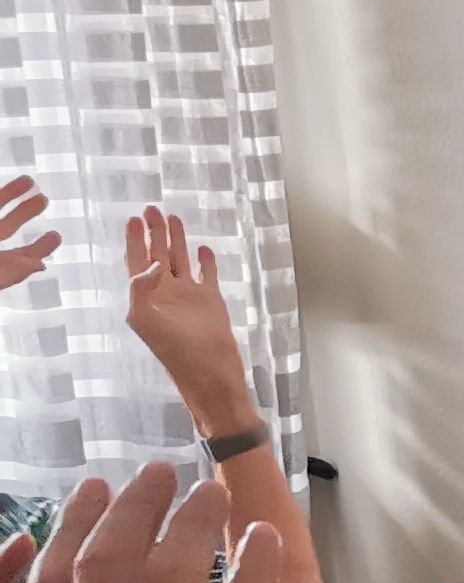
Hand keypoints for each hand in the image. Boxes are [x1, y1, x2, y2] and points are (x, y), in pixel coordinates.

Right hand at [0, 177, 55, 291]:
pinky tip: (13, 183)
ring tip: (29, 180)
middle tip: (44, 198)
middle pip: (5, 227)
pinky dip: (2, 192)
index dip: (39, 247)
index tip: (56, 235)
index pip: (19, 257)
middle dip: (24, 213)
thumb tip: (41, 264)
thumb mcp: (0, 274)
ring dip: (10, 194)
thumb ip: (17, 270)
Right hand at [28, 466, 286, 582]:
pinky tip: (264, 537)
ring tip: (213, 492)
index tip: (93, 493)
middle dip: (136, 506)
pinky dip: (254, 561)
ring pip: (175, 565)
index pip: (56, 576)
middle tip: (159, 474)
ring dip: (196, 519)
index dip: (74, 526)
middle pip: (113, 555)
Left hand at [123, 207, 259, 437]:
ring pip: (181, 260)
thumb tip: (153, 265)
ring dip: (177, 240)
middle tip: (152, 209)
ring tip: (174, 218)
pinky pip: (208, 275)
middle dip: (155, 233)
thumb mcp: (146, 320)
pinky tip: (204, 249)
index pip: (137, 261)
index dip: (134, 240)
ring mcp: (189, 296)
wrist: (210, 373)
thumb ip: (142, 289)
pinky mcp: (212, 301)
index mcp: (146, 296)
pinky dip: (206, 262)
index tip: (133, 219)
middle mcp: (166, 293)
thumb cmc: (176, 352)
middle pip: (158, 255)